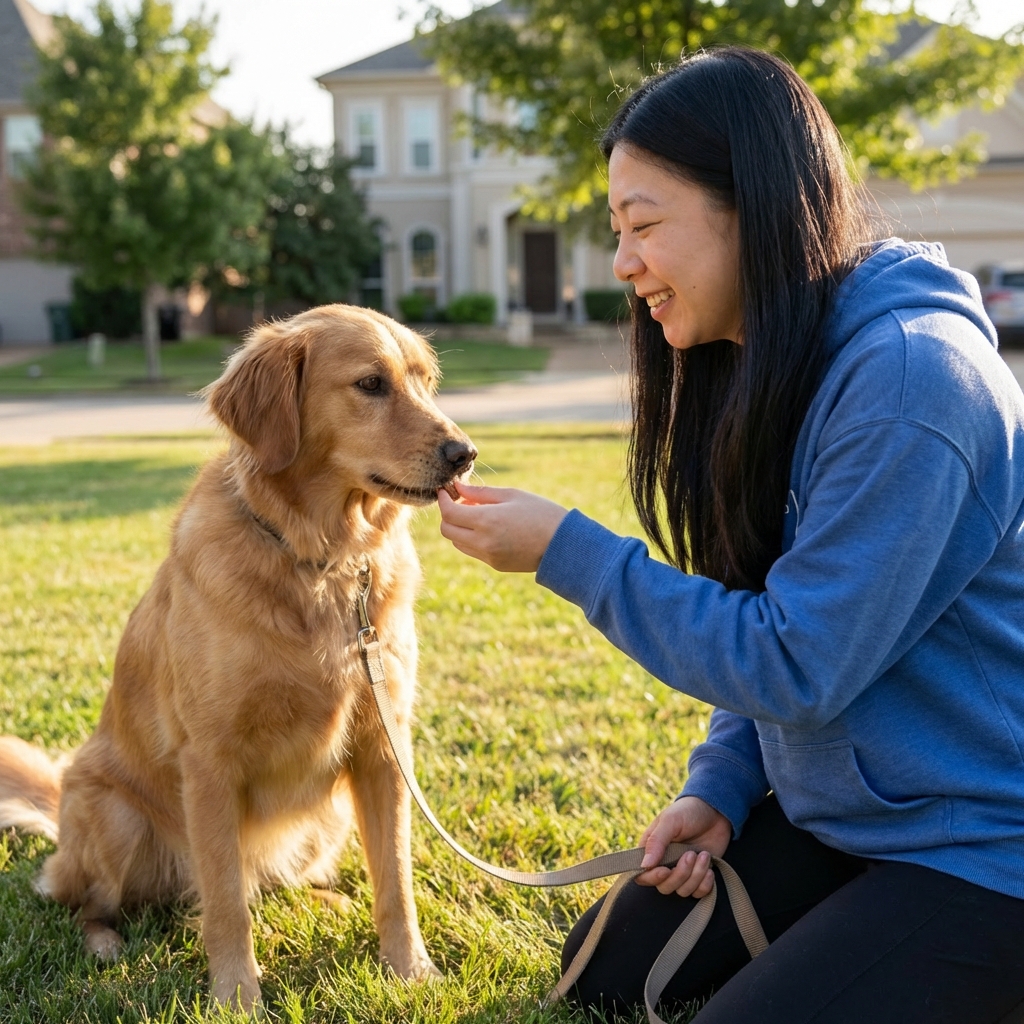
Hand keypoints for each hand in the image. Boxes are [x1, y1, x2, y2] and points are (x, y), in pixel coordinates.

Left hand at [437, 481, 568, 572]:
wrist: (564, 545)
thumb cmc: (541, 513)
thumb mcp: (512, 495)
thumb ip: (480, 492)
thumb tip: (457, 488)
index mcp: (486, 521)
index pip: (449, 513)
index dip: (443, 500)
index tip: (446, 490)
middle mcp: (483, 542)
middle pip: (447, 530)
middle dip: (448, 515)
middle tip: (462, 502)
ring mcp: (488, 556)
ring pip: (457, 542)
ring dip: (459, 527)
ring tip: (478, 514)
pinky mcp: (495, 565)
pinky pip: (472, 551)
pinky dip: (471, 538)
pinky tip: (489, 527)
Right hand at [636, 796, 731, 897]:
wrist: (717, 811)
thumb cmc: (689, 811)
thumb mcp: (671, 821)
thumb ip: (656, 842)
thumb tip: (644, 865)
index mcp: (652, 850)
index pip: (642, 876)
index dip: (652, 878)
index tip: (665, 870)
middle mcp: (665, 863)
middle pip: (664, 887)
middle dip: (680, 874)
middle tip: (691, 854)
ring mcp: (683, 871)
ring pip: (683, 891)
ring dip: (696, 876)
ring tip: (703, 855)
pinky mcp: (699, 876)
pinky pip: (698, 893)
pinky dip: (705, 884)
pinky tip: (710, 868)